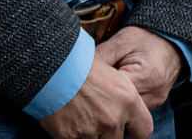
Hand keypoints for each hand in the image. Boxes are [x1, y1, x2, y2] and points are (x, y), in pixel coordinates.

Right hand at [39, 55, 153, 138]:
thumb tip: (122, 104)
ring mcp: (91, 131)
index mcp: (127, 99)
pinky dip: (71, 135)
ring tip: (77, 115)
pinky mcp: (70, 138)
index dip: (133, 128)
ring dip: (88, 133)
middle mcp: (113, 118)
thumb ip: (120, 93)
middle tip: (93, 114)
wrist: (46, 64)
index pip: (144, 130)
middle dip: (107, 131)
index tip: (124, 124)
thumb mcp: (107, 68)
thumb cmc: (76, 60)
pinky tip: (64, 119)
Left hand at [96, 27, 182, 109]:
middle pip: (120, 106)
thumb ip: (102, 54)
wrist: (173, 42)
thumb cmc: (148, 38)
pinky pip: (134, 109)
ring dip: (114, 101)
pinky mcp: (155, 103)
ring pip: (127, 111)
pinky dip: (123, 101)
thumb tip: (80, 67)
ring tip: (106, 85)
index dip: (98, 86)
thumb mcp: (123, 40)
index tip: (89, 79)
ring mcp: (155, 101)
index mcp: (146, 76)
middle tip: (94, 84)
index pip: (114, 92)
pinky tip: (116, 89)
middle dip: (105, 96)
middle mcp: (153, 94)